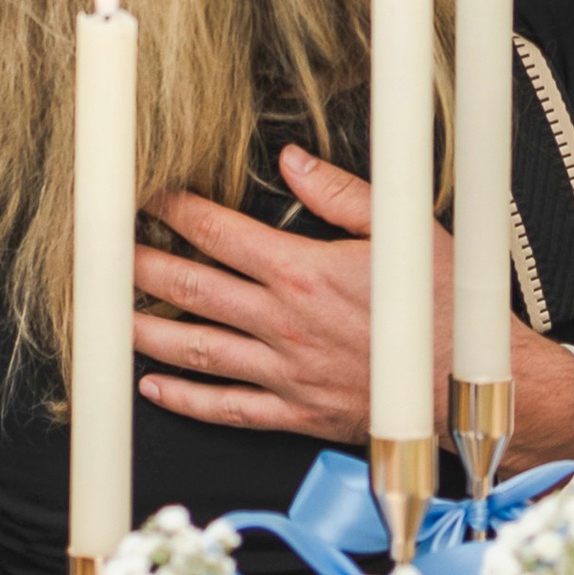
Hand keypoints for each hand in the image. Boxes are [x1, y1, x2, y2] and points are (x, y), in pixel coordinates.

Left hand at [134, 150, 573, 459]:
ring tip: (106, 316)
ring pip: (196, 350)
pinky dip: (185, 399)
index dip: (175, 210)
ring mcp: (285, 373)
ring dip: (145, 330)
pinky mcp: (296, 413)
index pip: (219, 233)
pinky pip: (227, 409)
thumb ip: (341, 192)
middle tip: (101, 251)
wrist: (472, 386)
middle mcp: (284, 325)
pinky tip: (153, 386)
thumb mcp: (404, 229)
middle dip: (139, 266)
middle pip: (191, 288)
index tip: (146, 195)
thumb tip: (290, 161)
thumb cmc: (446, 306)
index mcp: (303, 272)